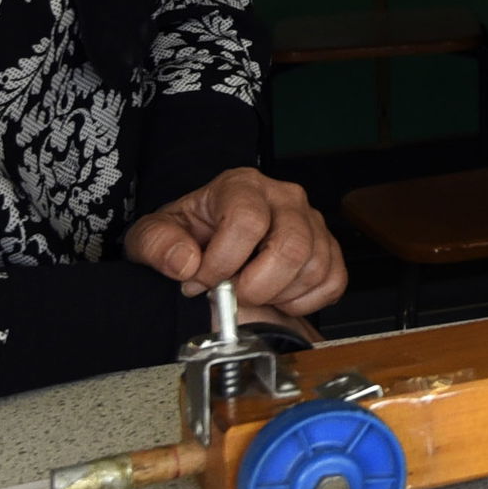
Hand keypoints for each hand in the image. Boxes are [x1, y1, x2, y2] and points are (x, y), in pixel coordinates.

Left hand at [122, 166, 348, 317]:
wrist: (212, 240)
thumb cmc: (190, 234)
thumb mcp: (155, 234)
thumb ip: (158, 244)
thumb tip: (186, 261)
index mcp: (241, 187)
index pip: (247, 222)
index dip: (223, 262)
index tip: (203, 280)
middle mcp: (283, 198)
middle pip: (291, 246)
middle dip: (258, 286)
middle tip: (234, 292)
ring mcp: (311, 222)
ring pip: (314, 268)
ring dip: (280, 295)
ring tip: (253, 290)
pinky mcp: (328, 247)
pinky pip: (332, 282)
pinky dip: (305, 301)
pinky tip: (279, 295)